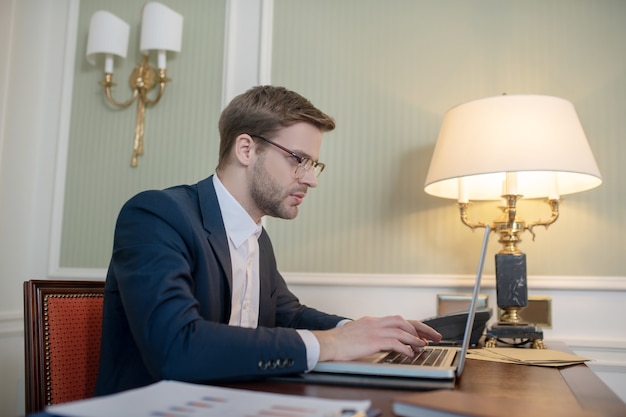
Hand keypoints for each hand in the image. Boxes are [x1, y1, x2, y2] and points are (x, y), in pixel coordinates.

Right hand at [312, 315, 441, 361]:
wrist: (328, 343)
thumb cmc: (339, 342)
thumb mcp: (357, 333)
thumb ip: (370, 334)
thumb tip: (383, 342)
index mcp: (372, 321)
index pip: (398, 319)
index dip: (413, 326)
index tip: (423, 333)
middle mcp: (375, 323)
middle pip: (404, 321)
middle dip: (421, 328)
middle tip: (433, 336)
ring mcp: (374, 330)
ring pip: (401, 330)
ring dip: (415, 338)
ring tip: (424, 346)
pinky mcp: (373, 340)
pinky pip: (394, 342)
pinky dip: (405, 348)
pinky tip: (410, 354)